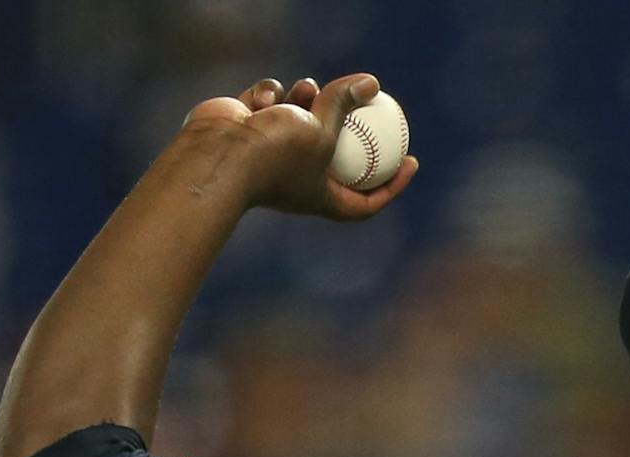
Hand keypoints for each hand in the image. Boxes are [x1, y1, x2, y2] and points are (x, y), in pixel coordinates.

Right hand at [181, 73, 418, 220]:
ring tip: (307, 88)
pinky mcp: (249, 129)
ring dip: (307, 98)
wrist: (217, 154)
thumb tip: (372, 83)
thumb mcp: (322, 128)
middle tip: (367, 103)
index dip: (393, 186)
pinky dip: (272, 97)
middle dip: (347, 126)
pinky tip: (266, 96)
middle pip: (334, 154)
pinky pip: (270, 105)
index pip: (366, 201)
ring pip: (300, 118)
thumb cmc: (274, 153)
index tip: (411, 161)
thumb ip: (345, 103)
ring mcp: (271, 154)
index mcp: (321, 198)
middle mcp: (297, 179)